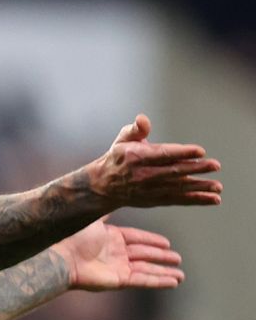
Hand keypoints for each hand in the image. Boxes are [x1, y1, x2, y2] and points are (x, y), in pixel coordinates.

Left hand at [52, 217, 183, 289]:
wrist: (62, 255)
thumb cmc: (73, 235)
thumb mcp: (94, 218)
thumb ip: (105, 210)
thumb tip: (111, 194)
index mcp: (110, 237)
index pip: (137, 238)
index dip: (152, 240)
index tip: (167, 242)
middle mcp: (115, 252)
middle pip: (144, 255)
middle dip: (161, 256)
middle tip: (177, 258)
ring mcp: (117, 267)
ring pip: (146, 269)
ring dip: (163, 272)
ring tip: (181, 275)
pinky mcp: (119, 280)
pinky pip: (143, 280)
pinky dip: (159, 281)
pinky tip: (173, 281)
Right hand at [87, 114, 221, 208]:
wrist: (104, 186)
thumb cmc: (117, 159)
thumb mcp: (121, 140)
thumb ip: (135, 130)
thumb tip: (142, 119)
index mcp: (135, 157)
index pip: (162, 154)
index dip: (181, 153)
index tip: (199, 151)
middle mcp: (143, 175)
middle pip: (173, 172)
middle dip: (195, 169)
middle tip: (214, 165)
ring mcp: (150, 190)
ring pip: (178, 188)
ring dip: (199, 187)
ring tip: (217, 186)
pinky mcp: (155, 199)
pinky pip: (178, 200)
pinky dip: (196, 200)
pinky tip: (212, 199)